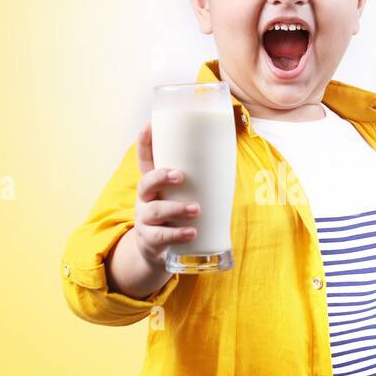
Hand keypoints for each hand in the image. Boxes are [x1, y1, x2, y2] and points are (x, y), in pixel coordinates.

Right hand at [129, 120, 201, 269]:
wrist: (158, 251)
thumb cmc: (176, 214)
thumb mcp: (182, 194)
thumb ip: (199, 177)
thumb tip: (230, 151)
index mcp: (154, 183)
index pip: (145, 159)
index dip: (145, 142)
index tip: (150, 124)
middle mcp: (145, 199)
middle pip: (145, 183)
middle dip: (161, 177)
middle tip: (180, 175)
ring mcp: (145, 220)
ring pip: (155, 211)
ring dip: (176, 209)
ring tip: (196, 209)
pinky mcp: (150, 240)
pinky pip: (161, 237)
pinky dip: (177, 234)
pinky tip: (191, 232)